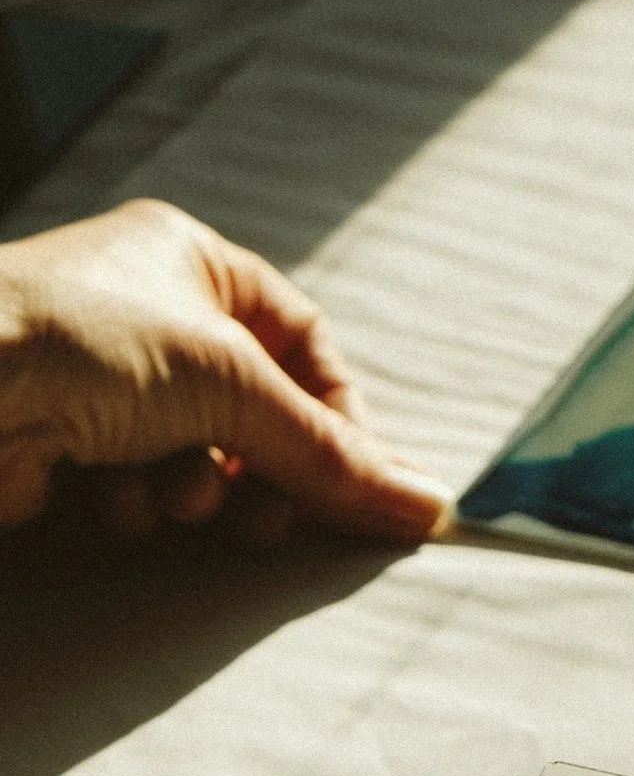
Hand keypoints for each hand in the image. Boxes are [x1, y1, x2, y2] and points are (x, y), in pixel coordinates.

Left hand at [0, 199, 448, 542]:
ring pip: (199, 462)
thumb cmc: (76, 342)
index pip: (304, 343)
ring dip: (193, 490)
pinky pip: (137, 491)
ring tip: (165, 489)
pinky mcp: (64, 444)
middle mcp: (149, 315)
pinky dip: (131, 503)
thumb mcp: (231, 384)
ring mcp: (103, 381)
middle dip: (261, 470)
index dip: (337, 416)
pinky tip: (96, 490)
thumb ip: (332, 454)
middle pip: (256, 415)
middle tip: (267, 513)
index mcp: (192, 262)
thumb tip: (427, 503)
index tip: (354, 483)